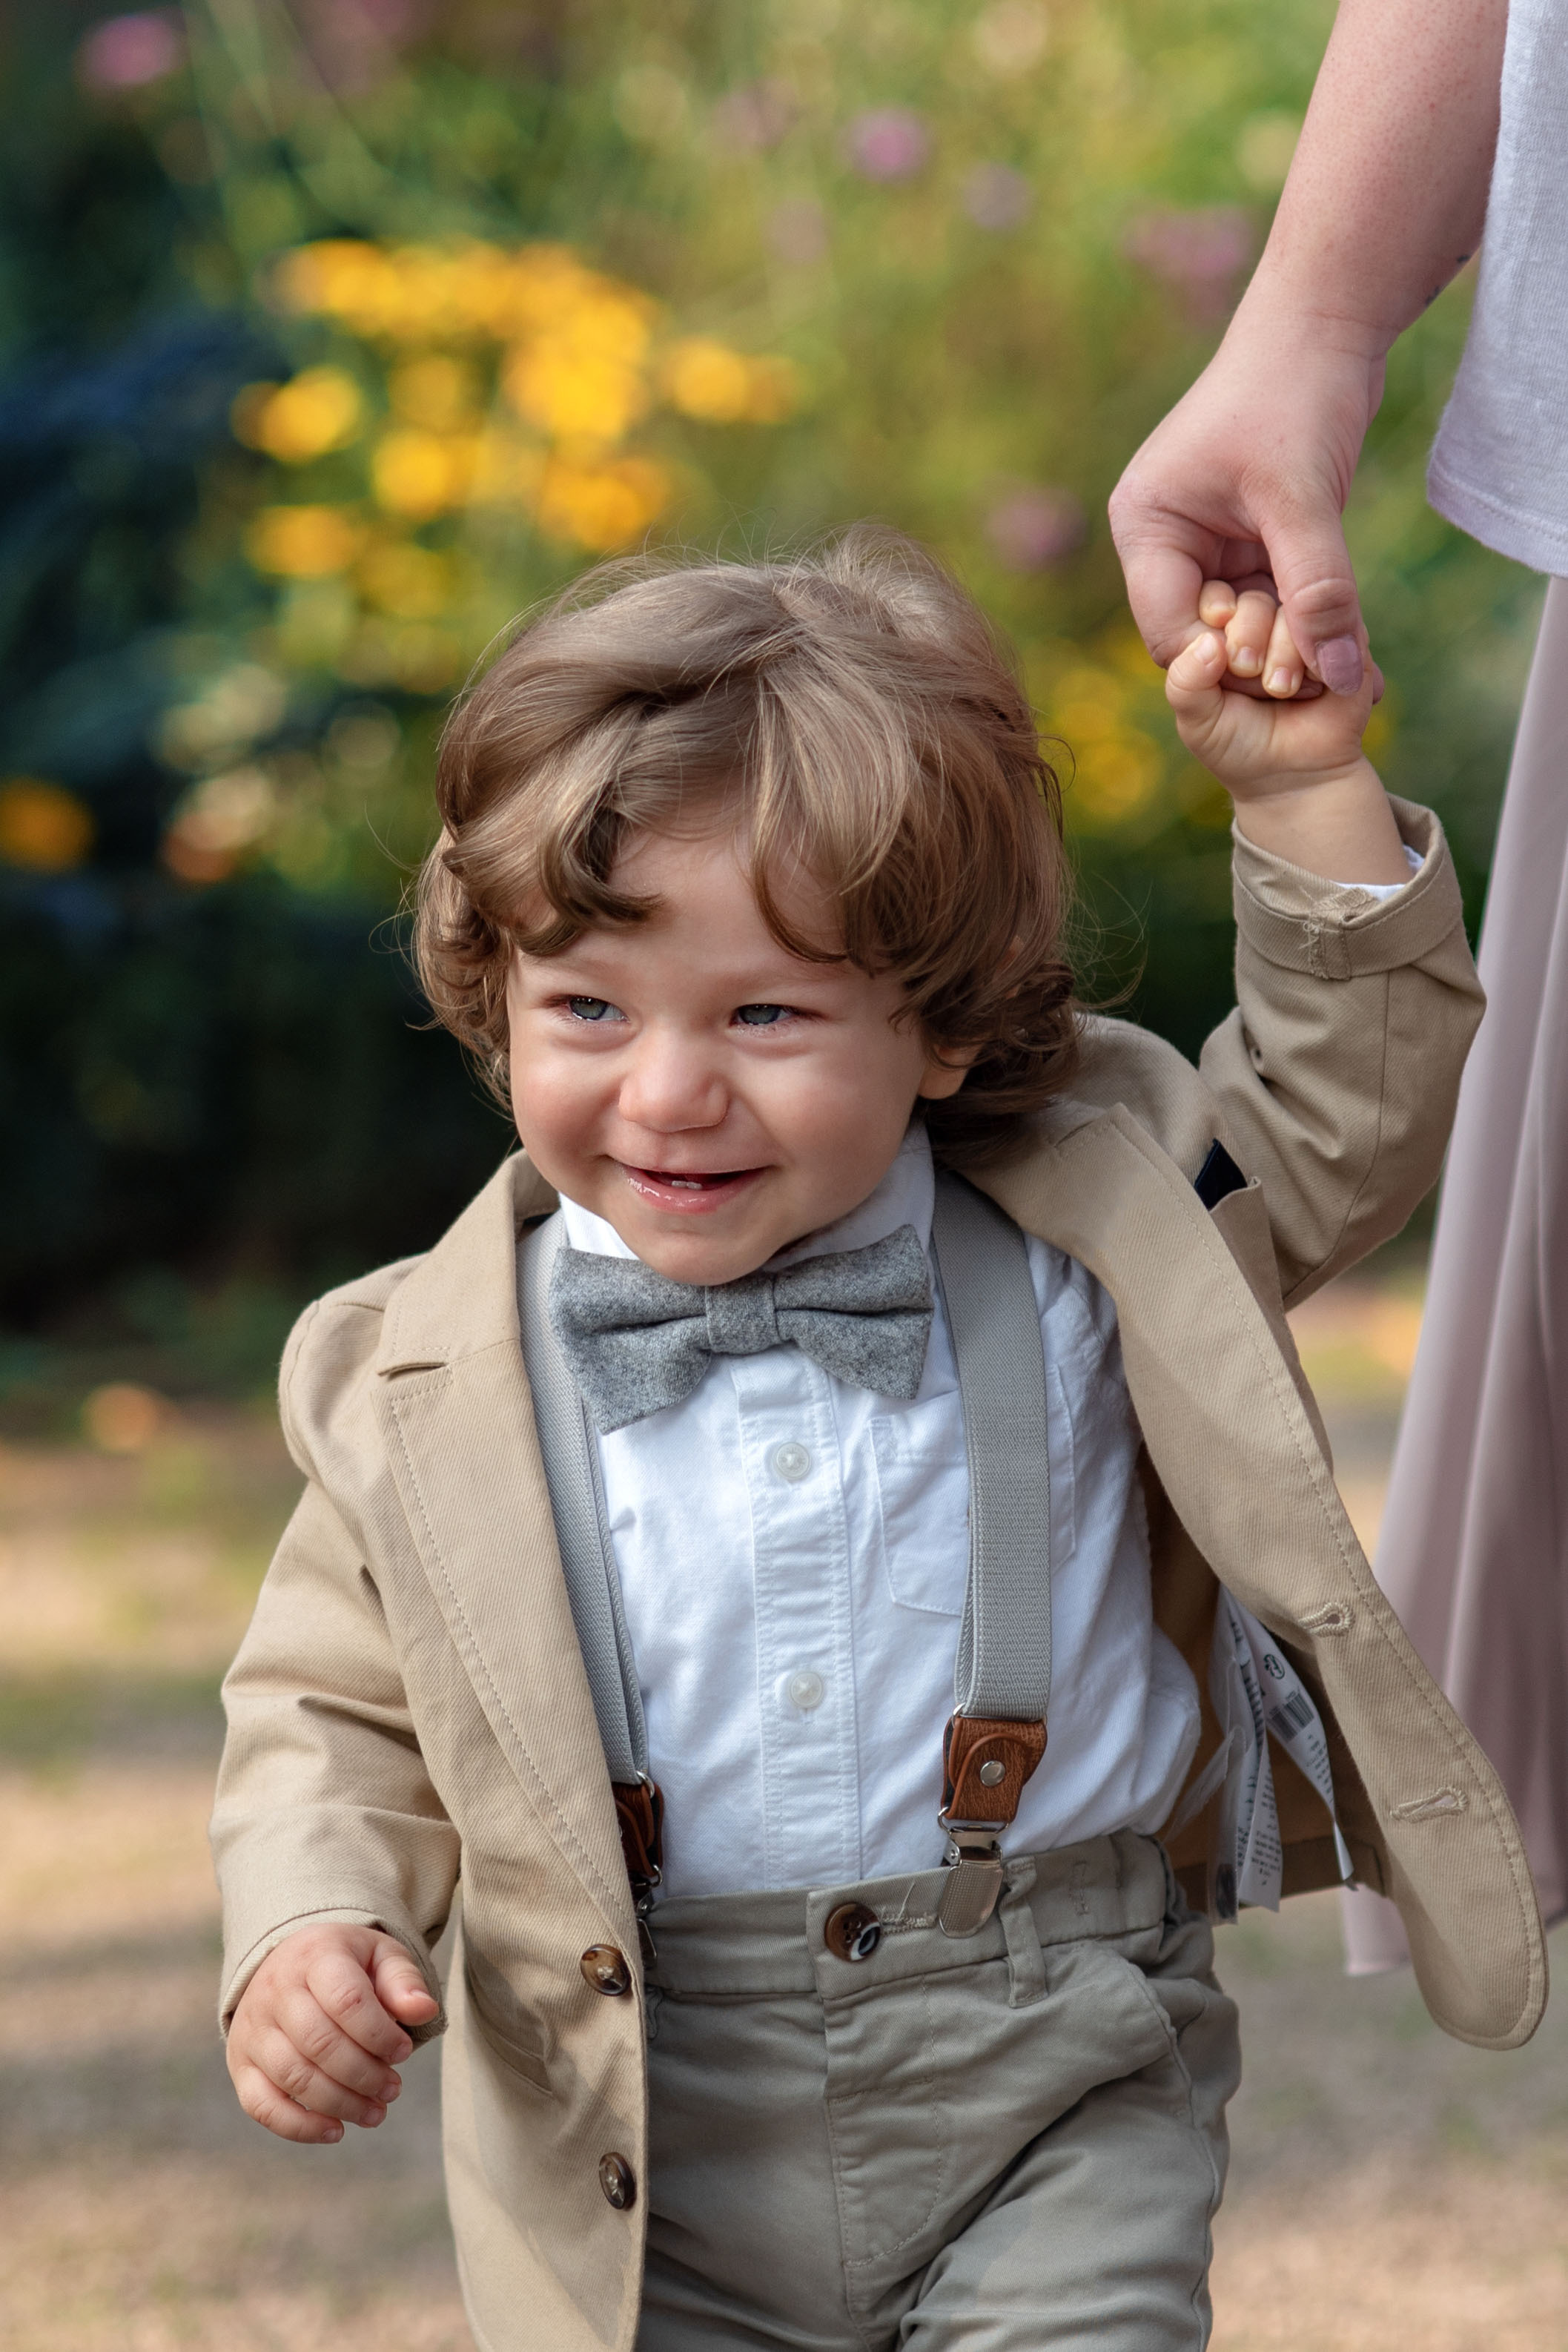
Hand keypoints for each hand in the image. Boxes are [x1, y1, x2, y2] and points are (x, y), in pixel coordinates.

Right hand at [226, 1923, 439, 2145]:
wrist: (291, 1962)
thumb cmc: (347, 1965)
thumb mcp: (381, 1957)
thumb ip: (404, 1982)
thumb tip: (425, 2010)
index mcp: (315, 1956)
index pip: (347, 2000)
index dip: (380, 2034)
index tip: (404, 2051)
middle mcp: (276, 1990)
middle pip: (320, 2043)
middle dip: (364, 2075)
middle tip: (393, 2089)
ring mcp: (253, 2029)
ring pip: (293, 2077)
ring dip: (340, 2104)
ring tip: (375, 2112)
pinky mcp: (240, 2063)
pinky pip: (261, 2105)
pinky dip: (299, 2127)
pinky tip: (336, 2131)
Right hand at [1109, 307, 1381, 697]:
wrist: (1327, 319)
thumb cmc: (1295, 391)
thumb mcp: (1302, 498)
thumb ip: (1318, 590)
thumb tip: (1337, 677)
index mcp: (1147, 525)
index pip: (1167, 630)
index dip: (1218, 663)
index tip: (1278, 676)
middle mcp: (1169, 540)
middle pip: (1205, 634)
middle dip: (1260, 657)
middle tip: (1315, 675)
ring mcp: (1210, 539)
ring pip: (1246, 623)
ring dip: (1291, 643)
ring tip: (1340, 659)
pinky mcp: (1252, 536)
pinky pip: (1276, 598)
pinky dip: (1308, 618)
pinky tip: (1345, 639)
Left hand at [1167, 584, 1407, 882]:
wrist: (1294, 776)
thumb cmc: (1235, 743)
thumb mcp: (1197, 717)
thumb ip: (1186, 682)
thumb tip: (1210, 645)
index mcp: (1221, 627)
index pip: (1214, 595)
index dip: (1218, 616)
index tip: (1221, 654)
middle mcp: (1263, 617)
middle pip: (1255, 598)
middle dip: (1251, 642)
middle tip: (1257, 680)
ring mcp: (1304, 623)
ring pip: (1298, 608)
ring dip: (1287, 657)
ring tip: (1284, 691)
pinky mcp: (1347, 637)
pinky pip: (1340, 627)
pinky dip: (1323, 662)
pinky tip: (1314, 690)